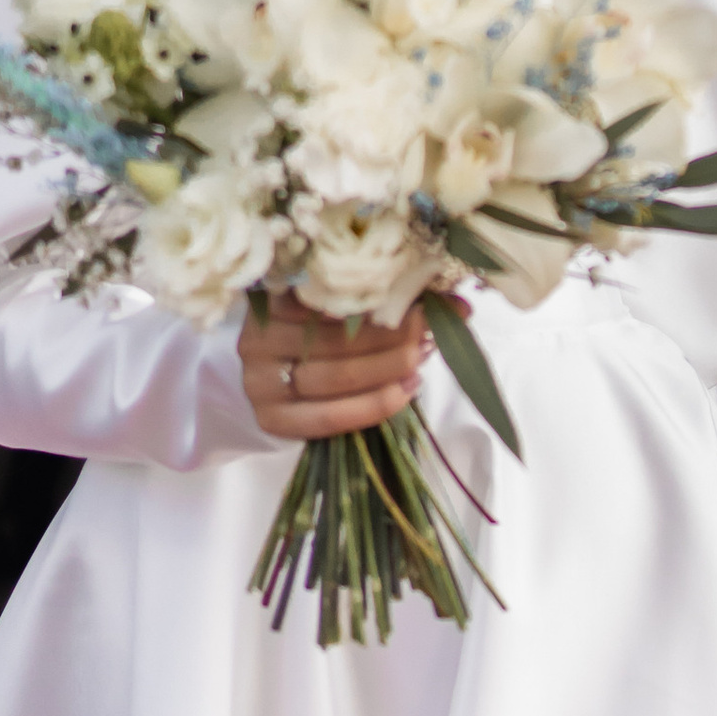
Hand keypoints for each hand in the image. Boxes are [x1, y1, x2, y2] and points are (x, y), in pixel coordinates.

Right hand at [241, 293, 427, 442]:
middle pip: (334, 338)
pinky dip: (374, 405)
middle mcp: (257, 338)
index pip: (331, 296)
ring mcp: (260, 382)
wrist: (279, 377)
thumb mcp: (344, 309)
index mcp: (273, 298)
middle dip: (391, 337)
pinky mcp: (272, 419)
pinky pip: (328, 417)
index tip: (423, 302)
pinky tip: (406, 390)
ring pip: (334, 376)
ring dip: (388, 369)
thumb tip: (458, 304)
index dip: (382, 299)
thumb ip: (389, 300)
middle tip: (428, 333)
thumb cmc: (319, 334)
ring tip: (419, 361)